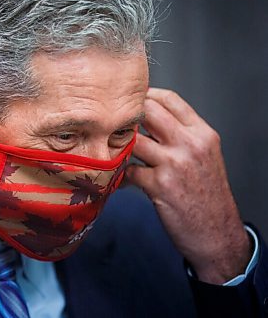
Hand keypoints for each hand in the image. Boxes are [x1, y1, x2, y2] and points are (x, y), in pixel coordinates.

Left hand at [125, 88, 251, 283]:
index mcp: (202, 133)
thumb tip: (149, 118)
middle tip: (114, 123)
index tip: (130, 101)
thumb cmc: (207, 195)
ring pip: (133, 139)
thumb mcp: (204, 157)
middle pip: (148, 111)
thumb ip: (182, 135)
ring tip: (112, 151)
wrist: (217, 233)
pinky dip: (120, 174)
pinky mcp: (160, 185)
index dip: (145, 96)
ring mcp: (175, 164)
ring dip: (119, 145)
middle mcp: (190, 144)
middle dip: (127, 116)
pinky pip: (128, 170)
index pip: (169, 99)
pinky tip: (120, 179)